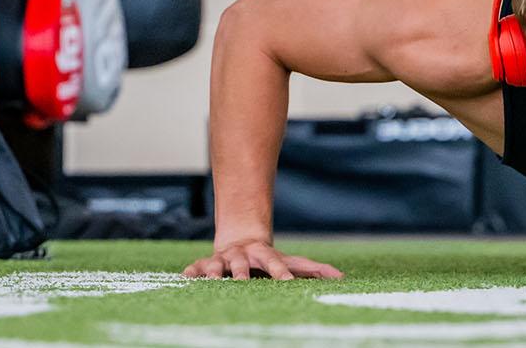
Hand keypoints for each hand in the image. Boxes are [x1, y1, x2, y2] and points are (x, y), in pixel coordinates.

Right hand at [181, 239, 344, 280]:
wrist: (240, 241)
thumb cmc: (269, 259)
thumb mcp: (291, 262)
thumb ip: (314, 269)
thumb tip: (341, 277)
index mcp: (264, 255)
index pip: (274, 263)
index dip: (280, 272)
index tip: (285, 282)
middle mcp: (242, 256)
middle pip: (242, 263)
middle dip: (241, 273)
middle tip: (243, 284)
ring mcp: (223, 260)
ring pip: (216, 265)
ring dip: (213, 273)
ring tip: (212, 282)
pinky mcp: (206, 264)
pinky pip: (196, 268)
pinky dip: (191, 273)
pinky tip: (184, 279)